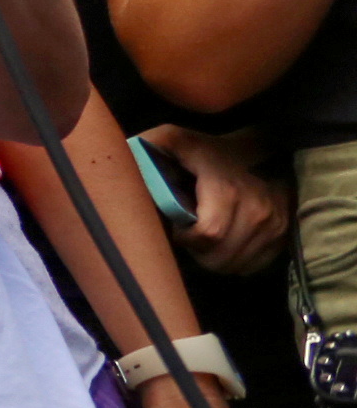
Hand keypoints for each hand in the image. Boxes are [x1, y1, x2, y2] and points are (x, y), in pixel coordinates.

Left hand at [142, 126, 291, 277]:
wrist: (258, 150)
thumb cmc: (206, 150)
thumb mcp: (172, 141)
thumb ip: (147, 148)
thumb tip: (123, 161)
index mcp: (228, 189)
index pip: (208, 235)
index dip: (185, 239)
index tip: (177, 228)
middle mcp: (258, 209)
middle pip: (220, 257)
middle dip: (197, 254)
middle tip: (188, 238)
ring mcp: (276, 224)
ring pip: (236, 266)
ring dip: (214, 261)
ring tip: (204, 241)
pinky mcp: (284, 235)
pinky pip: (253, 267)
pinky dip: (234, 263)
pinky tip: (224, 245)